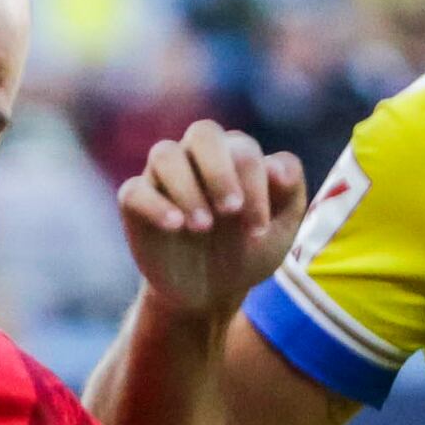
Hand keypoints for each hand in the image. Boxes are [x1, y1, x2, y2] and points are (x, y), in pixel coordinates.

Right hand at [119, 119, 311, 324]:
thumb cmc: (249, 249)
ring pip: (165, 154)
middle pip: (203, 133)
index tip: (258, 229)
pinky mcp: (137, 205)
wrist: (212, 292)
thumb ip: (290, 190)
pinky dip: (154, 205)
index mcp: (234, 154)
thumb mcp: (282, 227)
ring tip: (203, 226)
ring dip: (187, 188)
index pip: (243, 149)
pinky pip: (134, 191)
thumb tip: (276, 166)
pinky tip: (175, 226)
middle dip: (219, 170)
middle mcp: (196, 157)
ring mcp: (164, 178)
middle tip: (231, 210)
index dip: (254, 185)